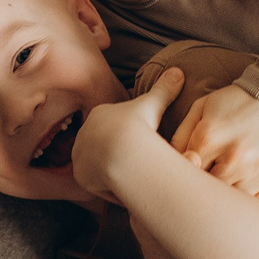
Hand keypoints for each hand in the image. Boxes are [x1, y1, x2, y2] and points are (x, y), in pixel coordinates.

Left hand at [69, 66, 185, 201]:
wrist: (124, 151)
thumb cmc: (137, 125)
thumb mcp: (153, 104)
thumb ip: (164, 88)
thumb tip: (179, 71)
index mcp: (97, 115)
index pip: (112, 127)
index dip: (128, 137)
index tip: (141, 144)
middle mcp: (83, 134)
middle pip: (103, 148)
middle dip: (117, 155)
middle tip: (137, 163)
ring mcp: (79, 156)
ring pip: (99, 167)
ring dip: (114, 172)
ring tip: (133, 176)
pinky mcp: (80, 176)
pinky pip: (98, 185)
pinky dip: (111, 187)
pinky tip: (125, 186)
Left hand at [170, 84, 258, 207]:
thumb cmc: (243, 100)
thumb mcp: (205, 105)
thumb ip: (182, 133)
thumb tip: (165, 161)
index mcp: (209, 138)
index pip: (181, 174)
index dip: (179, 182)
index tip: (180, 185)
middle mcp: (234, 158)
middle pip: (204, 194)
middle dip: (200, 196)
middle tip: (198, 200)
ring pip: (231, 207)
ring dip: (224, 208)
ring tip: (220, 205)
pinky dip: (251, 215)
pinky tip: (245, 211)